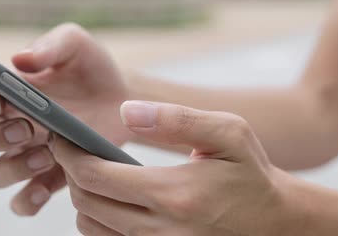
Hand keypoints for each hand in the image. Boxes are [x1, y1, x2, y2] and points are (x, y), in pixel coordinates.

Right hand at [0, 23, 134, 215]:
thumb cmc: (91, 67)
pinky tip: (46, 188)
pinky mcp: (47, 178)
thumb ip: (49, 46)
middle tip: (26, 128)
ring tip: (46, 154)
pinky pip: (22, 201)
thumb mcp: (75, 45)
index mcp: (6, 93)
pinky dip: (27, 200)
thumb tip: (20, 59)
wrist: (122, 97)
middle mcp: (8, 126)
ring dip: (12, 169)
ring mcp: (25, 155)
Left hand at [50, 101, 290, 235]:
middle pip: (85, 203)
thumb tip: (125, 113)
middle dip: (70, 173)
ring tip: (91, 172)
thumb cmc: (250, 173)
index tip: (62, 137)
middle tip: (72, 150)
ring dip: (82, 198)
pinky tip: (109, 197)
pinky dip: (97, 219)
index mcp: (174, 194)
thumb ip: (176, 119)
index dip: (69, 154)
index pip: (96, 177)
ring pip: (91, 227)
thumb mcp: (229, 133)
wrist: (274, 222)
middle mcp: (161, 230)